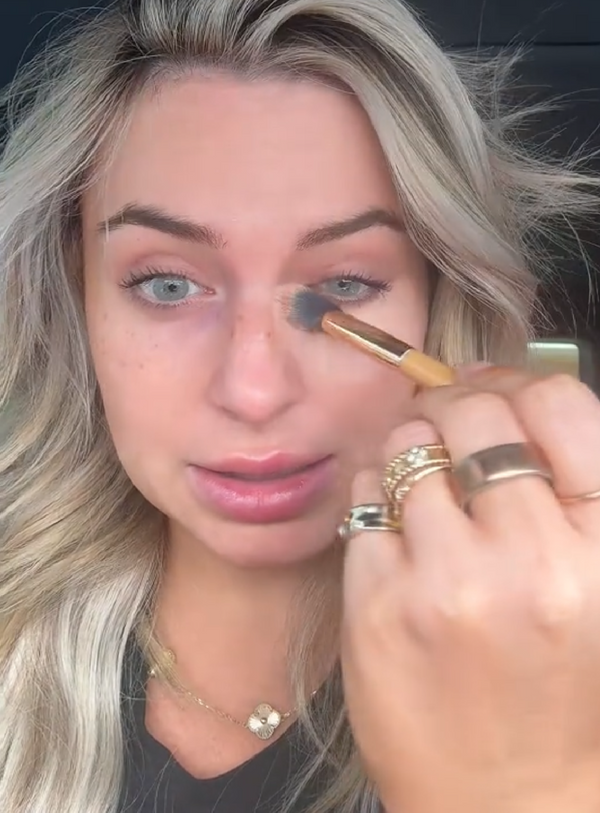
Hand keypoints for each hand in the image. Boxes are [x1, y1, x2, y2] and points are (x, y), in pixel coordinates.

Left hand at [340, 366, 599, 812]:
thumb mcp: (598, 578)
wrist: (510, 802)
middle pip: (475, 412)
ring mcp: (450, 585)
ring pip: (407, 447)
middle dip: (456, 409)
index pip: (560, 404)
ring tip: (424, 490)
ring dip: (410, 453)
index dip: (522, 384)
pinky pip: (363, 500)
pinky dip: (376, 503)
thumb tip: (499, 386)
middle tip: (448, 429)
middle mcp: (533, 561)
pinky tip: (399, 541)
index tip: (498, 393)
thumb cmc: (561, 682)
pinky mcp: (380, 607)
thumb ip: (568, 487)